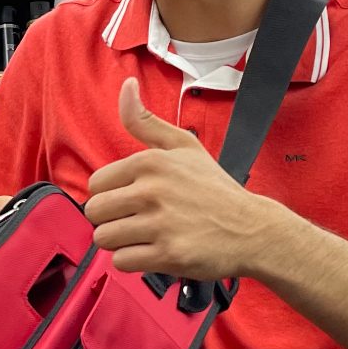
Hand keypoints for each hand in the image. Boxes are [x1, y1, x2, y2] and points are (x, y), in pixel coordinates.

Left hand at [84, 79, 285, 280]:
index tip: (133, 200)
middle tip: (138, 221)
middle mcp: (152, 190)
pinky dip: (133, 262)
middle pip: (95, 212)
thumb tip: (126, 86)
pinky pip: (121, 262)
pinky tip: (153, 252)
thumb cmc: (214, 189)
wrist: (252, 230)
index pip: (96, 184)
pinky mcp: (167, 254)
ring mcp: (159, 224)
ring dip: (120, 242)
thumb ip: (146, 121)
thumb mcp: (184, 146)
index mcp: (150, 161)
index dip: (112, 194)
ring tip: (144, 237)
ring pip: (104, 238)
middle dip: (112, 220)